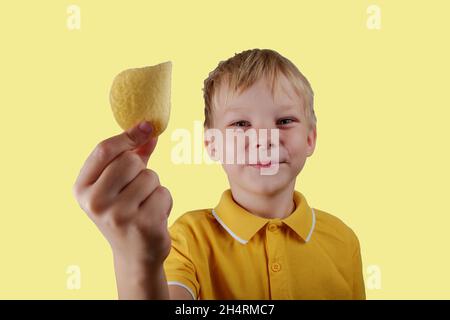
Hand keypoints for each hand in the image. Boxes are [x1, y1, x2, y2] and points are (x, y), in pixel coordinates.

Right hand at [73, 121, 172, 264]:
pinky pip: (164, 194)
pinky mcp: (142, 225)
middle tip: (137, 189)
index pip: (104, 149)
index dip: (128, 135)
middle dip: (141, 169)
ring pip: (150, 177)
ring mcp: (118, 216)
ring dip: (154, 187)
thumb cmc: (126, 211)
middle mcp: (94, 202)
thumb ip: (133, 154)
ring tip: (145, 205)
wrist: (134, 254)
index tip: (147, 126)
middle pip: (129, 161)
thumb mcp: (120, 183)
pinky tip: (154, 216)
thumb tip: (149, 128)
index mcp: (82, 188)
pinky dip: (164, 201)